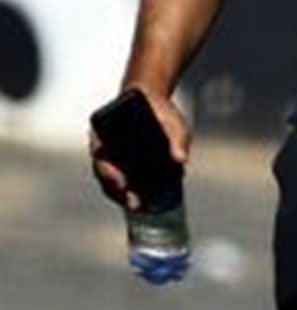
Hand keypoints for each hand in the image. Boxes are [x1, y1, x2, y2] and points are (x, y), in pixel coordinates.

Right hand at [89, 87, 189, 212]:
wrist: (152, 101)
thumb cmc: (159, 110)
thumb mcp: (172, 122)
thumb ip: (177, 139)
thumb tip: (181, 161)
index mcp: (106, 135)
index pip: (102, 158)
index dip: (110, 175)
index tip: (123, 185)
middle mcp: (104, 149)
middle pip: (106, 176)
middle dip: (118, 193)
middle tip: (135, 205)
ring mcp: (112, 158)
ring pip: (112, 182)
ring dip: (123, 196)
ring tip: (140, 208)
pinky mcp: (123, 166)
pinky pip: (124, 181)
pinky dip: (132, 192)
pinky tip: (146, 203)